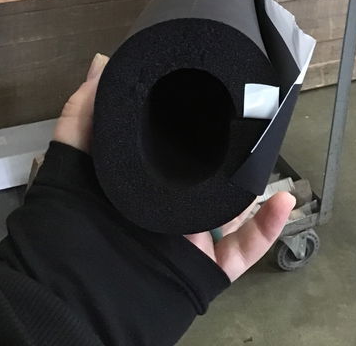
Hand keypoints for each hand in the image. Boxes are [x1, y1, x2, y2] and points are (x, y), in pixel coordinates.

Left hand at [54, 53, 294, 281]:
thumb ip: (83, 112)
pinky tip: (284, 200)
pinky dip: (268, 228)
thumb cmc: (71, 222)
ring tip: (269, 149)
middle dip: (229, 148)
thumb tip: (102, 61)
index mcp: (142, 180)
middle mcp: (169, 205)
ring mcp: (190, 237)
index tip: (210, 90)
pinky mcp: (205, 266)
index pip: (173, 145)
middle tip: (250, 116)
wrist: (73, 294)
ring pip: (232, 208)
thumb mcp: (71, 158)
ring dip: (254, 182)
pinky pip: (245, 249)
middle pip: (208, 174)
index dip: (191, 122)